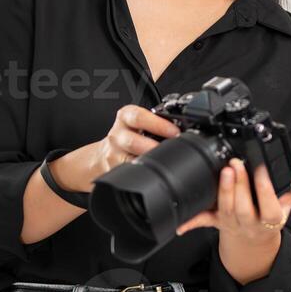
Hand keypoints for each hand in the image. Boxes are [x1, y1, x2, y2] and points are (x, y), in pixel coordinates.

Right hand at [57, 104, 181, 191]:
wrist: (103, 153)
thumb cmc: (129, 134)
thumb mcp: (139, 121)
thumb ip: (157, 122)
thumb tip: (187, 131)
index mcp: (125, 117)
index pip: (139, 117)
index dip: (158, 124)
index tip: (174, 131)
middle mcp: (118, 135)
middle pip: (132, 141)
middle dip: (153, 148)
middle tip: (171, 151)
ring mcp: (114, 155)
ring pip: (129, 161)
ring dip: (148, 163)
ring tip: (162, 163)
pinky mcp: (114, 171)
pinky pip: (129, 173)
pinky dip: (142, 174)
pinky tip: (151, 174)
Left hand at [175, 156, 290, 242]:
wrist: (255, 239)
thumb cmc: (270, 216)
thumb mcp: (288, 202)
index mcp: (271, 219)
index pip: (270, 206)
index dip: (265, 189)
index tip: (261, 169)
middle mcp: (250, 224)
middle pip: (244, 209)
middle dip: (239, 187)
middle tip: (236, 164)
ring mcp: (232, 224)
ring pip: (226, 212)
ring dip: (223, 191)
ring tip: (224, 170)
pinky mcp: (217, 222)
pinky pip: (203, 222)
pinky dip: (191, 222)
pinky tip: (181, 223)